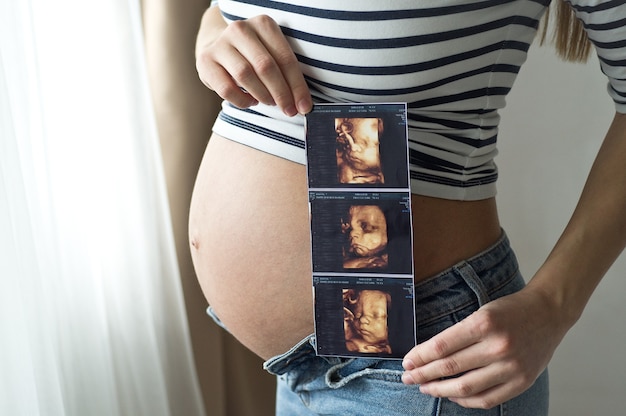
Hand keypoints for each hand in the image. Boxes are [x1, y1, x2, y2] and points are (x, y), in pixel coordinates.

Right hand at [196, 12, 311, 115]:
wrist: (219, 49)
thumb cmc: (254, 56)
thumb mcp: (272, 54)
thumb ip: (287, 73)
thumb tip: (303, 104)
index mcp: (263, 24)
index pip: (285, 58)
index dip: (297, 85)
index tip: (304, 106)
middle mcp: (240, 29)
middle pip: (265, 66)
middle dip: (281, 93)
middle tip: (289, 111)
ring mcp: (220, 44)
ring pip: (245, 76)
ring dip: (262, 96)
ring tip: (270, 102)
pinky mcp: (205, 61)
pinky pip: (227, 89)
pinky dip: (242, 100)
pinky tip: (251, 100)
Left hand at [401, 286, 569, 408]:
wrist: (548, 313)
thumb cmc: (510, 310)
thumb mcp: (481, 313)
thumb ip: (458, 335)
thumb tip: (427, 356)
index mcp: (483, 324)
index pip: (442, 346)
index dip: (420, 357)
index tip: (407, 362)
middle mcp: (497, 346)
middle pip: (450, 367)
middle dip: (423, 374)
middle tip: (407, 377)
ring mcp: (511, 367)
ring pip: (466, 387)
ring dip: (440, 390)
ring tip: (425, 387)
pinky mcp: (521, 382)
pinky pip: (487, 398)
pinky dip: (465, 400)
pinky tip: (452, 395)